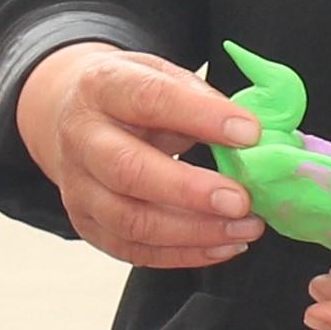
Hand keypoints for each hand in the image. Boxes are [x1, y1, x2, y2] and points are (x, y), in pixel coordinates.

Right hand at [20, 45, 266, 270]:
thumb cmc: (131, 98)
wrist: (75, 117)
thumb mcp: (163, 76)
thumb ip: (204, 101)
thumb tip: (255, 136)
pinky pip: (135, 250)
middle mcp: (81, 138)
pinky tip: (224, 245)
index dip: (201, 116)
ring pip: (130, 221)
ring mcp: (78, 187)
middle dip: (190, 191)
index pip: (148, 99)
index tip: (249, 132)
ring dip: (195, 231)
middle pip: (127, 170)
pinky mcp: (88, 224)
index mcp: (102, 87)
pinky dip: (185, 254)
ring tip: (245, 226)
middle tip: (242, 200)